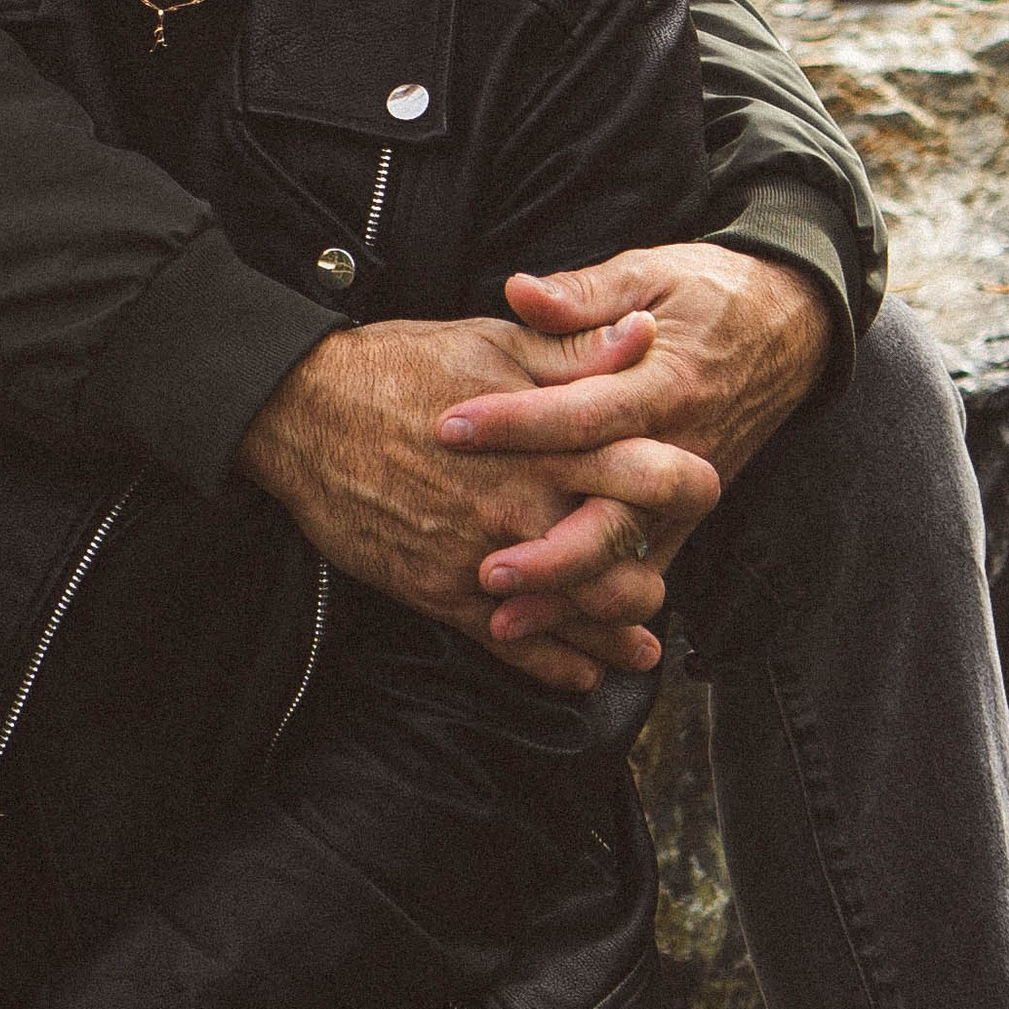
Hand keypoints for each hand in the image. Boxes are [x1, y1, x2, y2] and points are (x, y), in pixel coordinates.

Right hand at [236, 312, 718, 695]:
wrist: (306, 413)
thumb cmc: (403, 367)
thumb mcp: (494, 343)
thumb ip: (575, 350)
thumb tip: (645, 335)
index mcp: (546, 439)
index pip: (647, 471)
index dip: (687, 484)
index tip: (703, 489)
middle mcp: (524, 504)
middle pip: (624, 558)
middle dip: (655, 572)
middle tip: (663, 571)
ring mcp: (483, 556)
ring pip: (576, 614)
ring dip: (617, 631)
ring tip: (641, 637)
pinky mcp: (441, 593)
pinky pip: (514, 648)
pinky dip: (558, 667)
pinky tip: (582, 673)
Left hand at [437, 243, 838, 645]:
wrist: (791, 326)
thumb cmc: (709, 291)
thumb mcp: (649, 270)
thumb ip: (583, 292)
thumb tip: (519, 291)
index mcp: (665, 381)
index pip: (584, 413)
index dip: (516, 423)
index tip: (452, 429)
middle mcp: (680, 447)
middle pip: (614, 515)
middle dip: (548, 550)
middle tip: (482, 568)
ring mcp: (687, 492)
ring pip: (629, 561)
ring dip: (567, 596)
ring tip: (501, 616)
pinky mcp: (686, 516)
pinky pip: (645, 572)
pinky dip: (599, 604)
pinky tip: (551, 624)